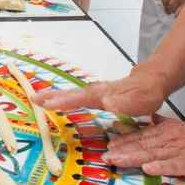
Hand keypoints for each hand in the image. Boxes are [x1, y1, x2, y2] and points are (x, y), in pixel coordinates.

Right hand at [35, 67, 170, 118]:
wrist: (152, 81)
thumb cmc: (145, 93)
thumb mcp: (138, 100)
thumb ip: (124, 102)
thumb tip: (107, 102)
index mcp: (102, 94)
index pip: (78, 98)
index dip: (62, 101)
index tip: (45, 103)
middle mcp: (95, 92)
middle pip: (70, 94)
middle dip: (51, 96)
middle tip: (32, 98)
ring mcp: (96, 92)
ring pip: (72, 94)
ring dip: (55, 96)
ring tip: (38, 98)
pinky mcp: (97, 96)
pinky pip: (77, 97)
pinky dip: (64, 98)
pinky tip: (58, 101)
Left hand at [101, 116, 184, 182]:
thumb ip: (167, 124)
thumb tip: (151, 119)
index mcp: (171, 129)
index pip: (142, 133)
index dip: (124, 138)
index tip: (109, 141)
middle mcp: (172, 138)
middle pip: (142, 143)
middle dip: (121, 149)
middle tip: (104, 154)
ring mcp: (181, 151)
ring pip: (151, 153)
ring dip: (132, 157)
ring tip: (115, 161)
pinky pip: (173, 166)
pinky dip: (160, 167)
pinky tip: (147, 169)